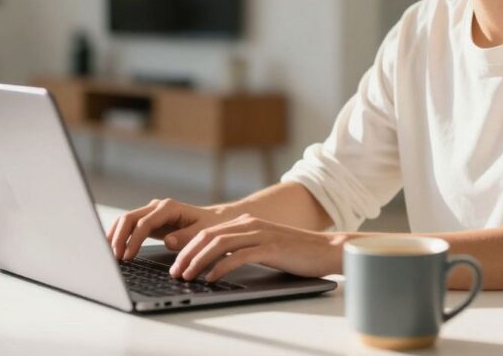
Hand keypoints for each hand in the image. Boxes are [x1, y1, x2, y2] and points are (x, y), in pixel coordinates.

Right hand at [105, 198, 234, 260]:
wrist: (216, 219)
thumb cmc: (212, 226)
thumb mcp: (204, 233)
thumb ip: (186, 237)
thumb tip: (168, 241)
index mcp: (169, 207)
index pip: (144, 222)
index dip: (133, 239)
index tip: (128, 256)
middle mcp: (157, 207)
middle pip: (129, 218)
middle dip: (119, 237)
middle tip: (114, 257)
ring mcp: (152, 212)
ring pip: (126, 220)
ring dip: (115, 236)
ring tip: (109, 254)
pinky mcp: (149, 221)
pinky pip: (130, 226)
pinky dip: (120, 235)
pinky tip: (113, 248)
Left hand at [169, 214, 346, 281]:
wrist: (328, 249)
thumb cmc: (297, 253)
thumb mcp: (265, 246)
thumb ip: (244, 249)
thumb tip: (218, 264)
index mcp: (247, 222)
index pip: (209, 232)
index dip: (189, 247)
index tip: (177, 263)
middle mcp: (251, 224)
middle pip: (208, 236)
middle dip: (187, 254)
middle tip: (175, 272)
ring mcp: (261, 234)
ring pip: (219, 244)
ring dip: (199, 261)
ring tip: (187, 276)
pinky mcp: (271, 248)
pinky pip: (239, 256)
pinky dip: (221, 268)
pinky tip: (211, 279)